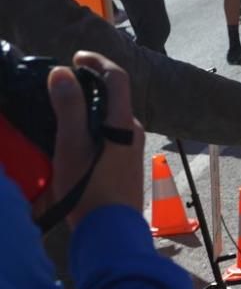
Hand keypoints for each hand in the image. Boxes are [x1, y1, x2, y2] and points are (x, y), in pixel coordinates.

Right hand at [46, 52, 144, 226]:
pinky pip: (109, 133)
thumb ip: (68, 107)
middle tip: (59, 84)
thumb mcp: (71, 145)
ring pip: (109, 116)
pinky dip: (91, 125)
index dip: (97, 61)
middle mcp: (134, 131)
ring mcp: (132, 147)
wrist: (111, 230)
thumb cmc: (90, 188)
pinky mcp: (126, 162)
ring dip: (87, 107)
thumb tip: (62, 72)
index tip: (75, 57)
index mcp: (124, 122)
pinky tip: (71, 137)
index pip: (117, 78)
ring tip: (59, 109)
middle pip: (113, 96)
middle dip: (88, 84)